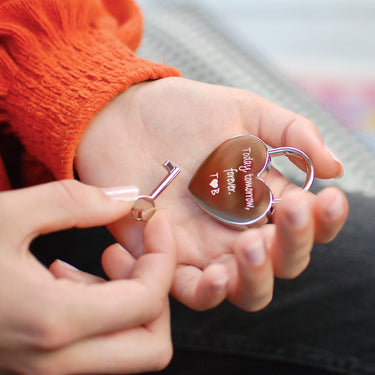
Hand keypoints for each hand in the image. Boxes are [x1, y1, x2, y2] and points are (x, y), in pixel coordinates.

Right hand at [0, 180, 175, 373]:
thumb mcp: (6, 215)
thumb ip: (74, 202)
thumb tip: (124, 199)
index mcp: (53, 323)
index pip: (149, 300)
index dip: (164, 254)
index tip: (155, 221)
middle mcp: (55, 361)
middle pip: (152, 345)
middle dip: (155, 291)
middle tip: (128, 250)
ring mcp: (47, 369)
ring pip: (129, 347)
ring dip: (129, 299)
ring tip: (97, 260)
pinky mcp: (39, 361)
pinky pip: (98, 345)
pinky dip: (101, 309)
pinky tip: (68, 277)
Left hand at [76, 77, 348, 310]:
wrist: (124, 114)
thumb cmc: (182, 111)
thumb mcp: (243, 111)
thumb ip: (291, 134)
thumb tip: (335, 167)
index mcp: (260, 197)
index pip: (304, 223)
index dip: (324, 219)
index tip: (327, 198)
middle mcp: (237, 228)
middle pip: (282, 262)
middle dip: (294, 244)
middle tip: (288, 210)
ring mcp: (203, 246)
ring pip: (244, 288)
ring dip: (256, 276)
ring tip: (251, 244)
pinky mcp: (166, 256)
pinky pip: (192, 292)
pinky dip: (206, 291)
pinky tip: (214, 272)